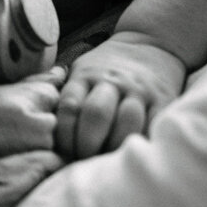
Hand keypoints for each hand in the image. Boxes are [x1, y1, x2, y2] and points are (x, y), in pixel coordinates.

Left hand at [55, 35, 185, 158]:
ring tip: (107, 163)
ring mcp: (139, 90)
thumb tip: (43, 127)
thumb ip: (68, 93)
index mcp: (86, 75)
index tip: (63, 154)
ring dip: (114, 147)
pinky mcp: (163, 99)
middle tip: (84, 163)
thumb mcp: (82, 69)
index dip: (64, 135)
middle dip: (87, 145)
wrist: (151, 43)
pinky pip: (153, 124)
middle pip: (96, 115)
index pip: (70, 106)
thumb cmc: (108, 66)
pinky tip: (133, 154)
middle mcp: (112, 81)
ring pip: (127, 121)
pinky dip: (142, 142)